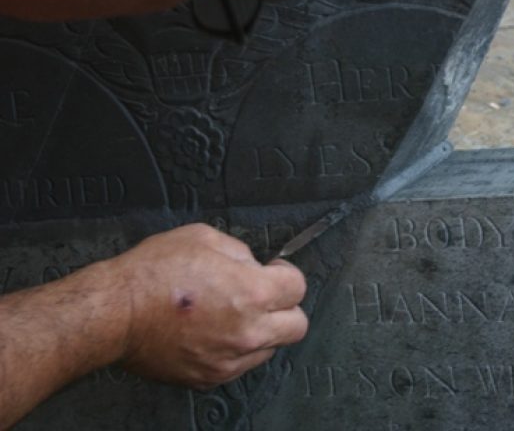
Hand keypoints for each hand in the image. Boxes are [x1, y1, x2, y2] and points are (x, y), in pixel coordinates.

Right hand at [109, 224, 307, 388]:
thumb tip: (253, 266)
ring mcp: (230, 359)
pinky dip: (235, 350)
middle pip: (297, 326)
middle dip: (285, 308)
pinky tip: (213, 333)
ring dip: (261, 331)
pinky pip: (240, 365)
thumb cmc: (153, 272)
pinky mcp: (210, 377)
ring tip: (232, 315)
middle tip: (264, 296)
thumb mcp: (204, 238)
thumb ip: (239, 252)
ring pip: (270, 348)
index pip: (298, 287)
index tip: (273, 271)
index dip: (286, 274)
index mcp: (252, 293)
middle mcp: (248, 331)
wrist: (114, 313)